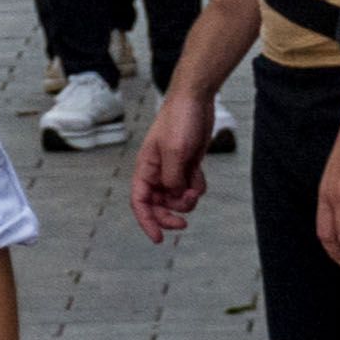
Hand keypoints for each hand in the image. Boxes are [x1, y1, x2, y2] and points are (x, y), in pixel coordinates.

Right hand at [129, 93, 217, 240]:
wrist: (196, 100)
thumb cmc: (180, 121)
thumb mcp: (175, 151)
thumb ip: (172, 178)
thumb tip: (174, 197)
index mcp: (146, 167)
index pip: (139, 201)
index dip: (146, 221)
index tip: (159, 238)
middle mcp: (157, 171)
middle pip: (158, 204)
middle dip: (170, 215)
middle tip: (184, 224)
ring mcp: (173, 168)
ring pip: (177, 198)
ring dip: (187, 200)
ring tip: (195, 187)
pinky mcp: (188, 165)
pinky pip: (191, 186)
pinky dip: (197, 186)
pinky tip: (200, 173)